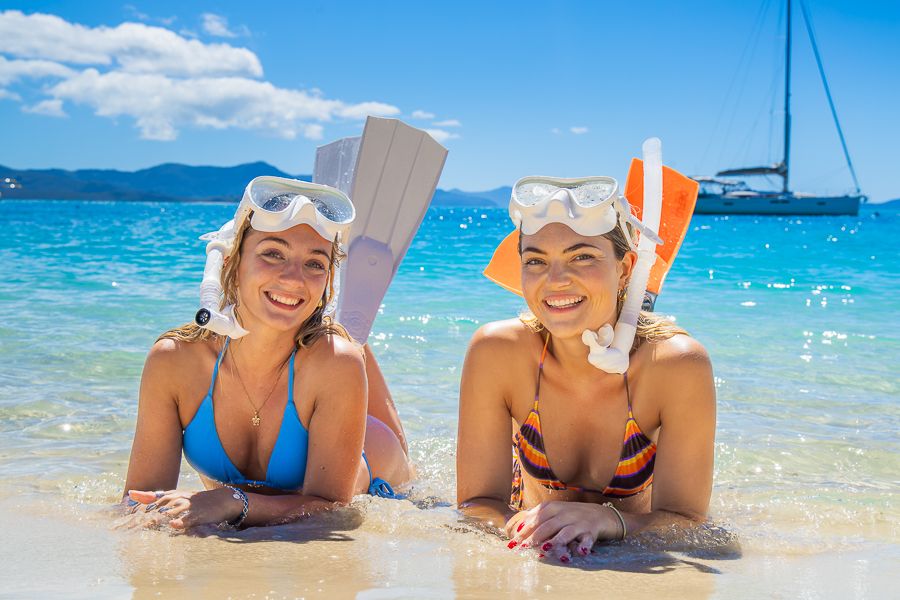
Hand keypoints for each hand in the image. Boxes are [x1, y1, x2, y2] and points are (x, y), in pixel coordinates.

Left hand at [126, 488, 242, 529]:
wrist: (221, 500)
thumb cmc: (194, 501)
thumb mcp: (174, 496)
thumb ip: (153, 496)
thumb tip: (132, 494)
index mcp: (167, 497)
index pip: (143, 506)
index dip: (127, 516)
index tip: (113, 526)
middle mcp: (174, 500)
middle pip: (149, 512)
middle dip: (132, 523)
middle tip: (117, 532)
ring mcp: (185, 507)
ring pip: (166, 515)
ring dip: (151, 524)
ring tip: (137, 532)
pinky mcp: (197, 515)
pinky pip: (187, 519)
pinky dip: (180, 522)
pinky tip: (173, 526)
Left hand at [504, 501, 622, 561]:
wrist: (600, 514)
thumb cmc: (572, 515)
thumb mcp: (554, 511)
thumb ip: (538, 517)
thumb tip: (518, 525)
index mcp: (553, 507)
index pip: (535, 518)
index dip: (524, 530)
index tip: (514, 542)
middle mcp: (565, 513)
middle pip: (547, 525)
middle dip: (534, 537)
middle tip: (524, 548)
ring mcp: (578, 522)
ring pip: (565, 532)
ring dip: (555, 541)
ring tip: (545, 549)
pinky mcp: (591, 532)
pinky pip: (587, 539)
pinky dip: (584, 545)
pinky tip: (580, 551)